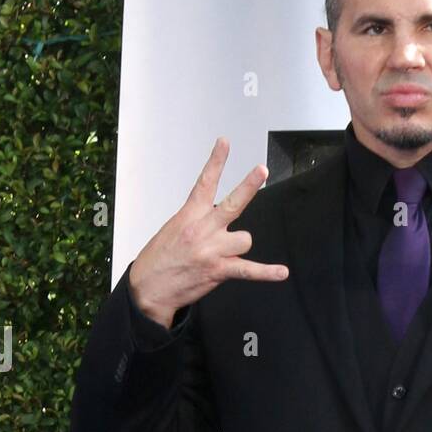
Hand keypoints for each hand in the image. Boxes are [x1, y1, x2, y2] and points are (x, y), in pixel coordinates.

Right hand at [128, 138, 288, 327]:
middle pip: (233, 203)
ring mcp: (212, 250)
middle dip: (249, 185)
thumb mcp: (173, 229)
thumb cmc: (160, 259)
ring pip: (245, 239)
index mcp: (190, 216)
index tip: (225, 143)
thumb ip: (197, 220)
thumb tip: (218, 218)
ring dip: (238, 246)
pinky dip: (266, 273)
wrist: (149, 288)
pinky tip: (281, 272)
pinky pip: (249, 270)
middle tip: (261, 170)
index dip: (216, 161)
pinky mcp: (219, 270)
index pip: (205, 182)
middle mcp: (203, 229)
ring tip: (223, 254)